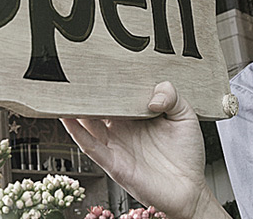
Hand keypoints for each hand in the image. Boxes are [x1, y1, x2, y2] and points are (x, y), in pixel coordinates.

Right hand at [61, 82, 227, 218]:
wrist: (189, 189)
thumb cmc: (186, 155)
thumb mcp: (185, 116)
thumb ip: (172, 96)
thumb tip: (152, 98)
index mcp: (137, 116)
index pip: (117, 95)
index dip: (108, 81)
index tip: (98, 63)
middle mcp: (123, 129)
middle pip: (98, 106)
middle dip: (86, 91)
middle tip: (74, 71)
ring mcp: (116, 145)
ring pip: (88, 123)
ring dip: (74, 108)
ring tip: (62, 90)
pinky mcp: (113, 163)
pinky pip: (90, 145)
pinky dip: (76, 131)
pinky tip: (66, 117)